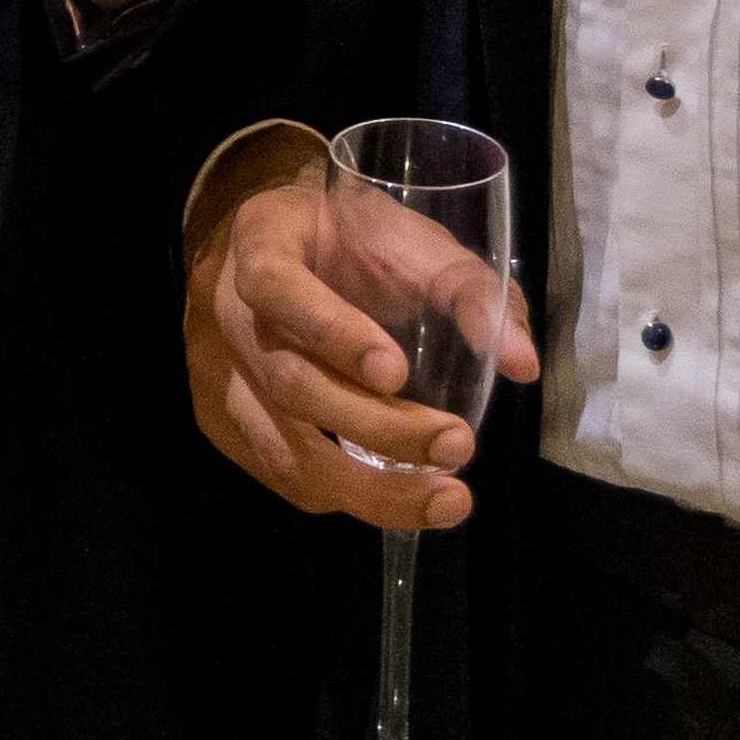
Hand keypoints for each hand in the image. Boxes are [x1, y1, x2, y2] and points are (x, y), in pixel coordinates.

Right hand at [184, 149, 540, 531]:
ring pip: (282, 448)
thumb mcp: (412, 239)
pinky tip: (399, 498)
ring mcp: (217, 374)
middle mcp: (225, 311)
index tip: (396, 372)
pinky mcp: (223, 422)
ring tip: (446, 500)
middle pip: (289, 383)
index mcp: (262, 241)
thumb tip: (523, 364)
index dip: (331, 333)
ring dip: (369, 488)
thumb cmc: (354, 242)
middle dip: (378, 427)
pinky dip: (343, 494)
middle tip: (456, 446)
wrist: (279, 246)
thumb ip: (470, 290)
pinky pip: (281, 475)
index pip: (277, 287)